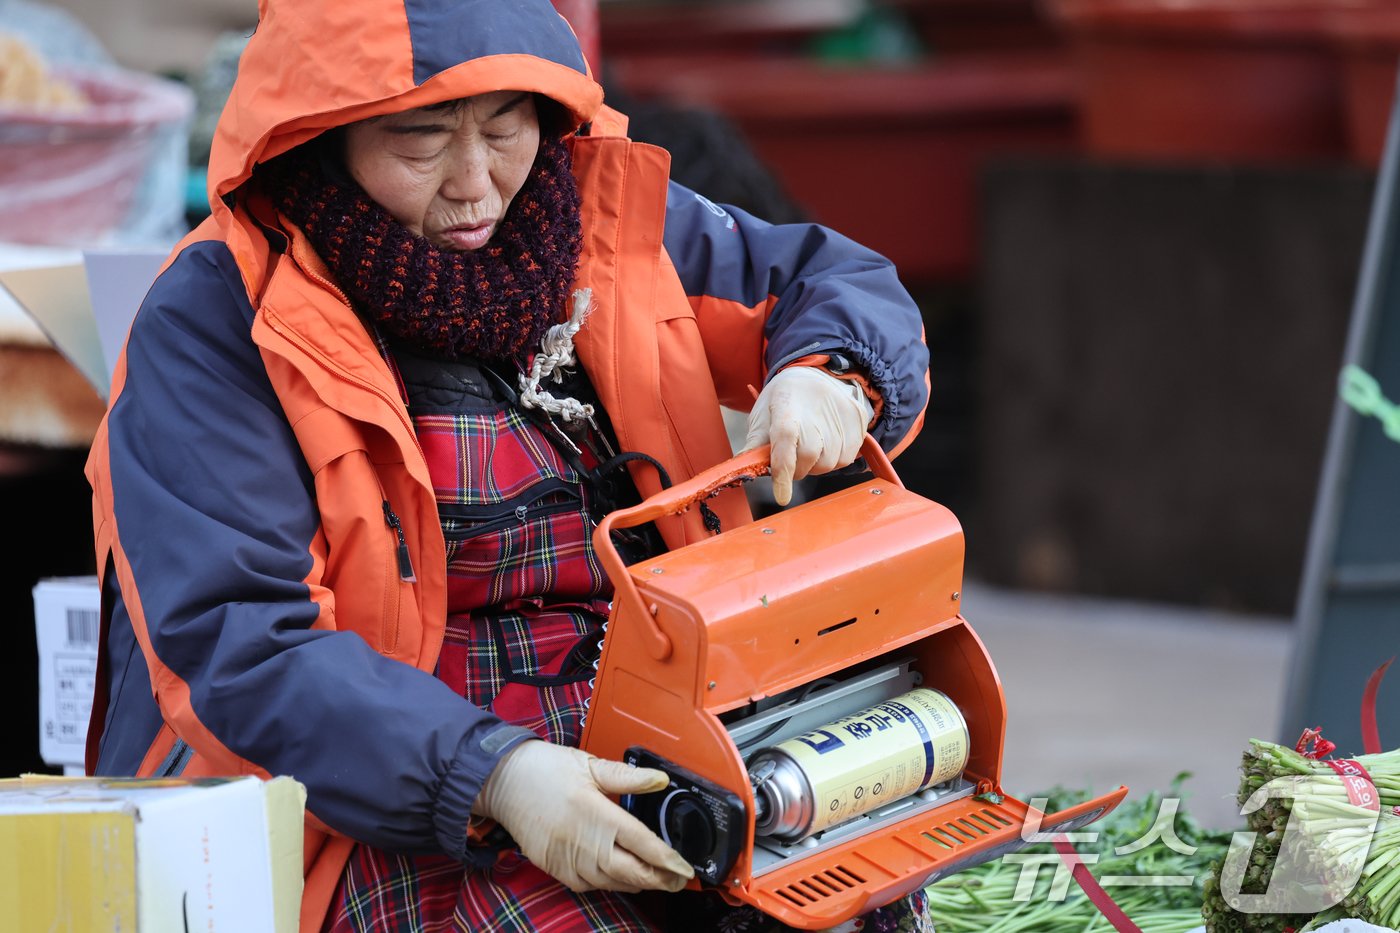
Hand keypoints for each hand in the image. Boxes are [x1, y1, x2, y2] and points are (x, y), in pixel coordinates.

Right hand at [473, 740, 694, 892]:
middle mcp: (584, 841)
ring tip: (658, 880)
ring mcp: (568, 859)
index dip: (667, 860)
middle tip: (678, 880)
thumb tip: (659, 780)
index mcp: (597, 813)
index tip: (685, 869)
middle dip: (659, 879)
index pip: (642, 844)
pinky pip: (589, 885)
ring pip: (612, 883)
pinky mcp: (555, 867)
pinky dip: (610, 885)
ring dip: (637, 884)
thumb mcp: (590, 765)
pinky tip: (622, 879)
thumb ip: (628, 776)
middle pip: (631, 872)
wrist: (502, 781)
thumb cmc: (544, 769)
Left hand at [742, 366, 873, 505]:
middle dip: (796, 468)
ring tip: (809, 444)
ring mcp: (842, 417)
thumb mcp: (763, 413)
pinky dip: (831, 460)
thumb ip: (755, 443)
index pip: (786, 440)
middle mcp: (818, 410)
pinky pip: (844, 460)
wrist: (819, 376)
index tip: (782, 496)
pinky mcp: (858, 424)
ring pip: (828, 464)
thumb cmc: (785, 399)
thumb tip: (744, 468)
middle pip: (810, 457)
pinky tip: (825, 442)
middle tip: (790, 457)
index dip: (783, 471)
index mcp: (788, 405)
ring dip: (814, 465)